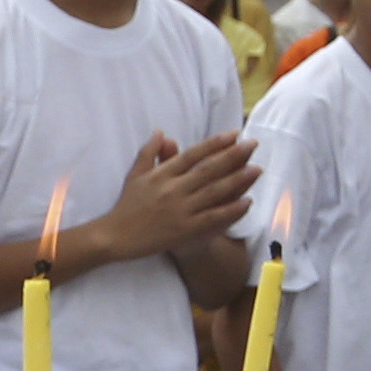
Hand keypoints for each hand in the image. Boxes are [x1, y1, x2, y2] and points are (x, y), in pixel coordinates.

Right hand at [97, 129, 259, 262]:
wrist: (114, 237)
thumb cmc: (125, 206)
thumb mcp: (135, 175)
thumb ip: (149, 153)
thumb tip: (161, 133)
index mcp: (161, 174)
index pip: (193, 154)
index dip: (215, 143)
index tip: (234, 134)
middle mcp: (172, 189)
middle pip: (209, 169)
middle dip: (233, 155)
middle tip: (253, 144)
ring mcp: (179, 210)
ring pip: (214, 191)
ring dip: (238, 179)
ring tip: (257, 169)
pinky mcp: (184, 229)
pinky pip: (213, 217)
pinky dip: (231, 209)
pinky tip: (247, 201)